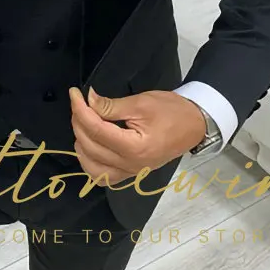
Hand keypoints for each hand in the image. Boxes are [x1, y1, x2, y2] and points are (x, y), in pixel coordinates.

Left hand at [69, 86, 206, 185]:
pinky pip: (101, 176)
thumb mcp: (141, 103)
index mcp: (134, 148)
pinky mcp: (130, 174)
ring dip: (81, 143)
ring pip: (90, 165)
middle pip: (89, 146)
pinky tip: (89, 145)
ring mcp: (130, 173)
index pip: (95, 129)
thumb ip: (111, 105)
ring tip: (84, 122)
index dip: (80, 110)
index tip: (74, 94)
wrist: (194, 125)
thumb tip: (88, 101)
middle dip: (79, 122)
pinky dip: (90, 162)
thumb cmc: (173, 112)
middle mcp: (130, 165)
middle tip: (80, 103)